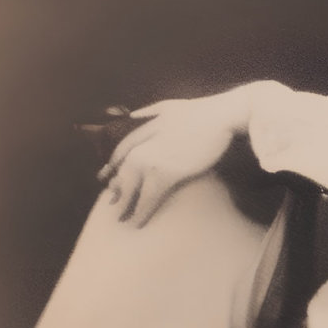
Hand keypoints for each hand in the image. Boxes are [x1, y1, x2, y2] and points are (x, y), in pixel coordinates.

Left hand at [96, 87, 257, 226]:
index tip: (108, 178)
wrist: (219, 117)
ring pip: (131, 187)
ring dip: (125, 205)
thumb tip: (132, 115)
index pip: (121, 151)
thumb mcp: (169, 105)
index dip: (113, 167)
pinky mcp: (167, 173)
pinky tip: (139, 222)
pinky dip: (142, 211)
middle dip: (116, 190)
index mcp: (143, 129)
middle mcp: (143, 146)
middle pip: (122, 172)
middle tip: (112, 205)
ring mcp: (153, 160)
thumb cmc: (201, 111)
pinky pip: (149, 197)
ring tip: (122, 219)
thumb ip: (149, 111)